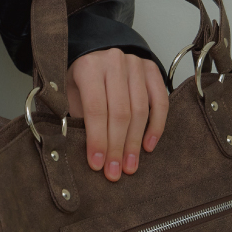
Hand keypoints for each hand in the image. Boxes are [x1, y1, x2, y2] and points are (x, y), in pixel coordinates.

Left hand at [66, 49, 168, 182]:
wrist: (97, 60)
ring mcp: (135, 64)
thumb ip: (77, 121)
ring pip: (141, 110)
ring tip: (130, 165)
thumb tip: (88, 155)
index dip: (98, 139)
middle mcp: (114, 61)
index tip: (98, 164)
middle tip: (115, 171)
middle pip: (120, 112)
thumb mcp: (70, 99)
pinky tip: (148, 146)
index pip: (96, 108)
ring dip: (135, 142)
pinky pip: (160, 102)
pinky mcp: (152, 70)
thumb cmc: (82, 83)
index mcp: (89, 67)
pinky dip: (156, 126)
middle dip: (117, 146)